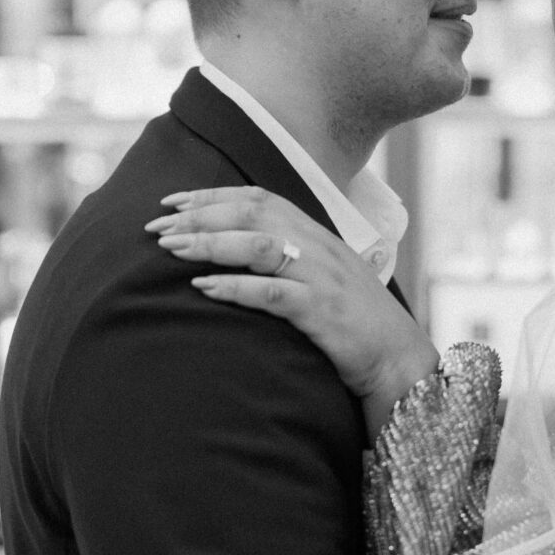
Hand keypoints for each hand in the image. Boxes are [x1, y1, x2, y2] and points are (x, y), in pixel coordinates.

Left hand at [149, 187, 438, 436]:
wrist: (398, 359)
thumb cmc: (354, 321)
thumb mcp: (323, 276)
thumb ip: (289, 256)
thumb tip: (238, 248)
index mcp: (316, 233)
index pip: (257, 198)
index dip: (211, 195)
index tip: (170, 202)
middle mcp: (318, 246)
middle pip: (251, 215)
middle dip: (199, 216)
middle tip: (156, 228)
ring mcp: (322, 277)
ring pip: (258, 246)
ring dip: (210, 244)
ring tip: (171, 250)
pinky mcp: (323, 312)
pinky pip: (273, 293)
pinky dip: (236, 288)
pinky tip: (205, 289)